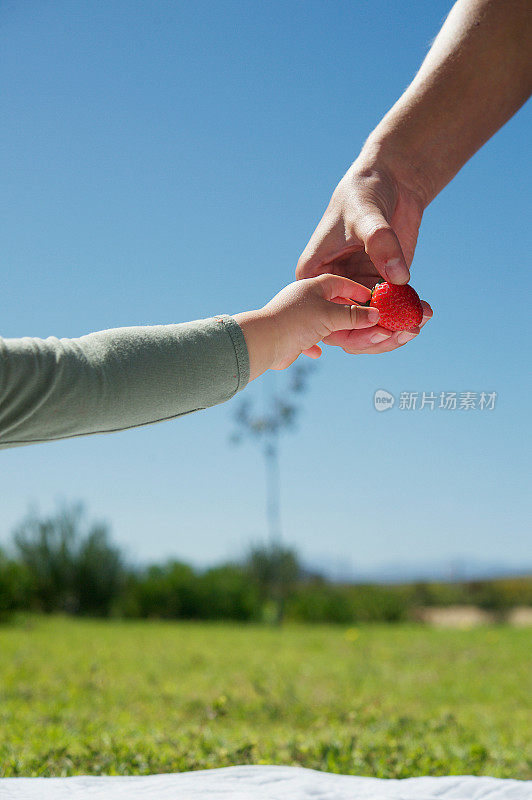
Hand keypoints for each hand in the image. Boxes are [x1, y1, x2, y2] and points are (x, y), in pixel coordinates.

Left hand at [234, 274, 380, 379]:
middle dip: (348, 312)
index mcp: (313, 287)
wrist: (263, 342)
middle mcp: (304, 299)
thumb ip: (354, 316)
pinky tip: (317, 351)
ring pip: (321, 322)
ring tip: (346, 336)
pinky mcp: (290, 335)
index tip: (372, 297)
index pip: (340, 282)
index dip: (357, 289)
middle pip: (332, 303)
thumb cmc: (296, 322)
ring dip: (333, 329)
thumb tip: (376, 316)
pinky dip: (314, 344)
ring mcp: (296, 317)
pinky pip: (305, 338)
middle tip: (365, 319)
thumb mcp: (329, 316)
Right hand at [295, 154, 431, 353]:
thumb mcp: (367, 215)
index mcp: (315, 275)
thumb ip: (381, 244)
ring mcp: (359, 288)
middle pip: (349, 327)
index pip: (324, 315)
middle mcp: (335, 288)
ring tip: (419, 323)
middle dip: (377, 336)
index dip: (348, 329)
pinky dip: (409, 314)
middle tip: (404, 332)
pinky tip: (427, 311)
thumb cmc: (365, 191)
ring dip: (396, 330)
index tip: (378, 329)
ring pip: (372, 324)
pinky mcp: (382, 284)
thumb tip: (399, 278)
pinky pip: (392, 309)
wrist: (390, 178)